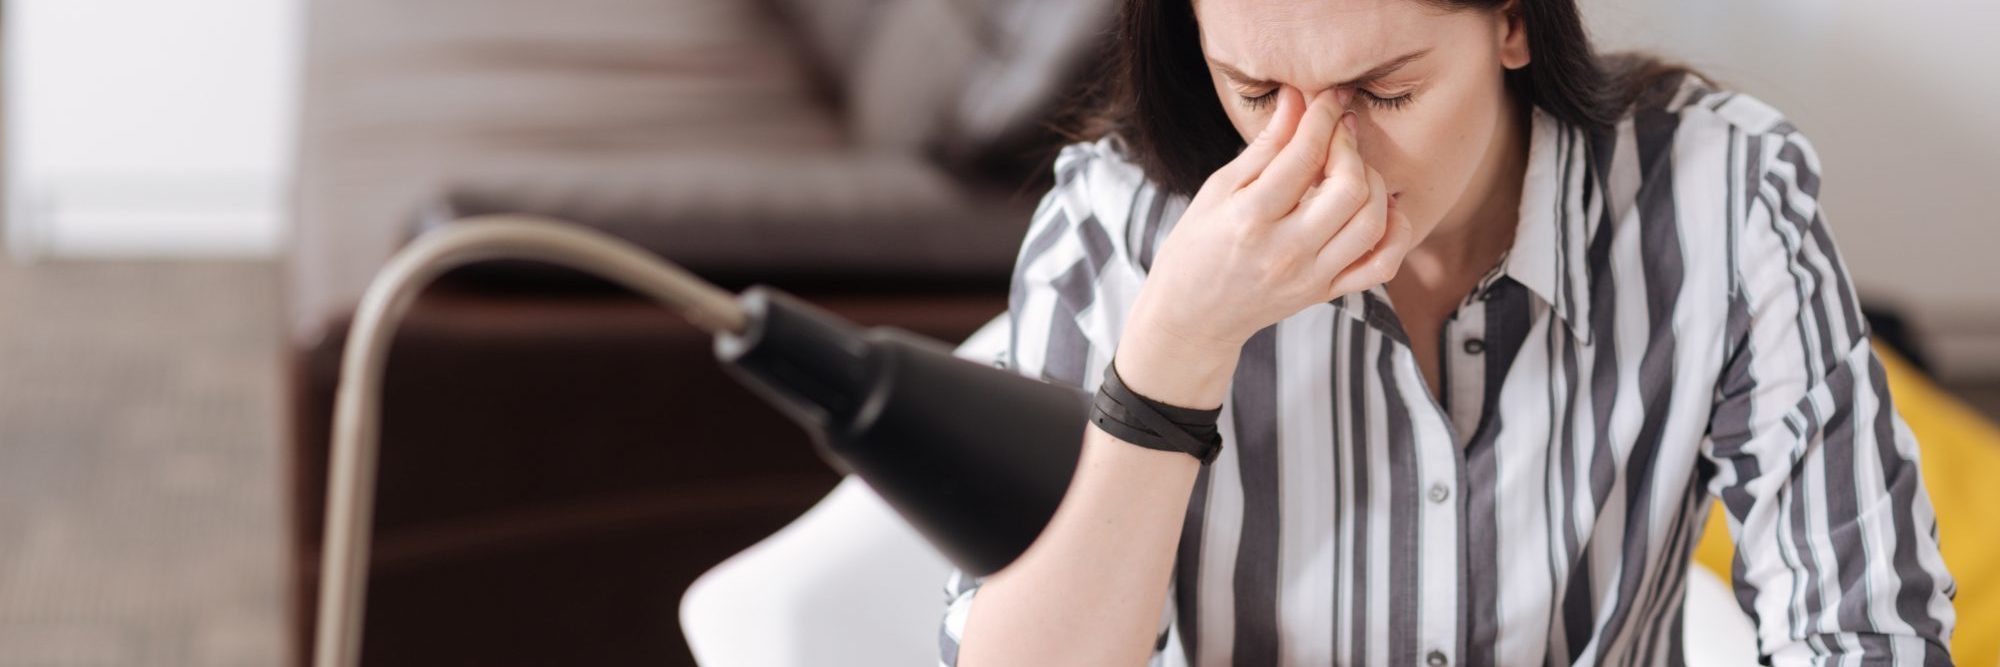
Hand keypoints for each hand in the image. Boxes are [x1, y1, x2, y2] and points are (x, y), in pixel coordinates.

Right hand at [1124, 86, 1415, 363]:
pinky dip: (1395, 232)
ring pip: (1372, 222)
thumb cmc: (1197, 247)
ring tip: (1352, 169)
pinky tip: (1380, 210)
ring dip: (1373, 184)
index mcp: (1250, 218)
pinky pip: (1382, 265)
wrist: (1192, 316)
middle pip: (1349, 188)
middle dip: (1351, 148)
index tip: (1329, 98)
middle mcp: (1286, 250)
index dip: (1323, 116)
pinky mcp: (1326, 293)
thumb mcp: (1219, 189)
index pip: (1304, 155)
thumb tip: (1299, 97)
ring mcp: (1310, 276)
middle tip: (1338, 133)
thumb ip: (1265, 146)